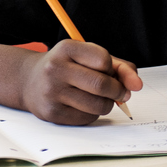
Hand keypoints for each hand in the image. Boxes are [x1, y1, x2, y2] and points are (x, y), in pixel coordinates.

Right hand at [18, 40, 140, 124]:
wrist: (29, 81)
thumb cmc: (66, 67)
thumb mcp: (88, 57)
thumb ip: (118, 66)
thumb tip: (137, 84)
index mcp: (66, 48)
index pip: (103, 60)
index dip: (112, 68)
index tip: (109, 72)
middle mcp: (55, 68)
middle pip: (102, 84)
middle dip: (117, 91)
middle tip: (119, 92)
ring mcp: (52, 92)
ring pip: (98, 105)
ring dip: (107, 104)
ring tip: (100, 98)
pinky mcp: (52, 113)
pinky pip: (87, 118)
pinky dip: (93, 114)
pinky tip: (84, 106)